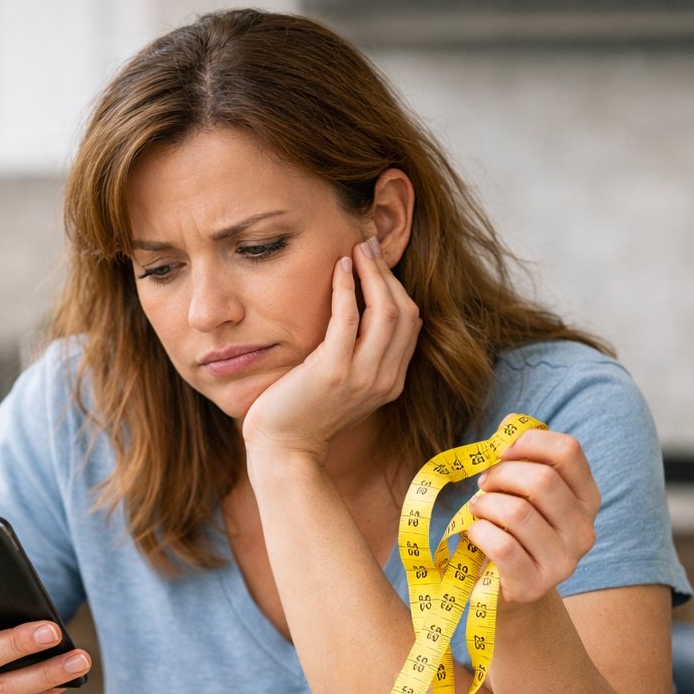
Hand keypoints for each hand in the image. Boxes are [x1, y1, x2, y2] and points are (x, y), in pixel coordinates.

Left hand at [241, 236, 420, 460]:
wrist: (283, 448)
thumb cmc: (304, 412)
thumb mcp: (342, 384)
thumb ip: (359, 356)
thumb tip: (358, 312)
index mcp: (391, 382)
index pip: (410, 324)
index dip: (397, 287)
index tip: (377, 262)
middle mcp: (385, 379)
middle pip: (404, 312)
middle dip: (387, 273)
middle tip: (368, 245)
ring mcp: (362, 376)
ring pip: (385, 310)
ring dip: (372, 273)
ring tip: (357, 248)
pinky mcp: (333, 371)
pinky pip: (348, 318)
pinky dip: (346, 287)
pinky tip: (338, 267)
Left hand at [466, 423, 600, 603]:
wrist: (498, 587)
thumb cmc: (506, 528)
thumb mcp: (517, 489)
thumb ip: (518, 455)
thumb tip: (510, 423)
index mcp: (586, 497)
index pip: (568, 450)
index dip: (528, 441)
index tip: (501, 452)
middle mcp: (584, 529)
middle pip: (541, 480)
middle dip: (501, 475)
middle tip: (484, 485)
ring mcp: (564, 561)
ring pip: (517, 512)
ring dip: (485, 505)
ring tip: (478, 511)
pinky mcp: (534, 585)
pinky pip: (501, 546)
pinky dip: (478, 532)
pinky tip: (475, 533)